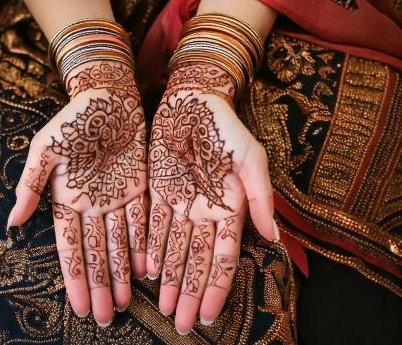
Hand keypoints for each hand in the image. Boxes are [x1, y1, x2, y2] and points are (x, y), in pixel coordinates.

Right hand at [8, 61, 148, 325]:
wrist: (108, 97)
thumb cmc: (72, 121)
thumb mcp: (44, 150)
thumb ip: (30, 186)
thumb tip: (12, 223)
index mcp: (66, 200)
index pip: (70, 248)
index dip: (75, 278)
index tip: (79, 308)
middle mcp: (92, 205)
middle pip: (96, 254)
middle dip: (100, 286)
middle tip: (107, 318)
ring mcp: (116, 199)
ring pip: (119, 244)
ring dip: (120, 274)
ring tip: (124, 304)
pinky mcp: (138, 188)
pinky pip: (141, 223)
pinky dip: (142, 246)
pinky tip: (145, 270)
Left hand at [146, 63, 277, 333]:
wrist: (193, 101)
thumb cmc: (226, 128)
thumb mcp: (251, 160)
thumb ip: (262, 198)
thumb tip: (274, 238)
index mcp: (230, 209)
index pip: (223, 257)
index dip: (218, 287)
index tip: (211, 316)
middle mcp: (205, 213)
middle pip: (197, 262)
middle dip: (191, 293)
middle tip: (182, 325)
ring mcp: (181, 203)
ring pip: (175, 250)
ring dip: (171, 279)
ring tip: (165, 308)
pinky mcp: (158, 191)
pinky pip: (154, 227)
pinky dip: (152, 249)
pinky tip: (149, 272)